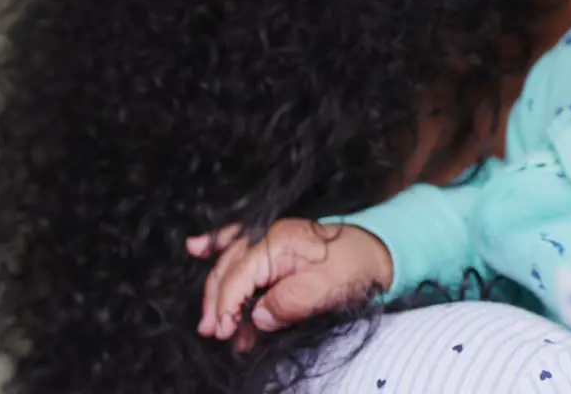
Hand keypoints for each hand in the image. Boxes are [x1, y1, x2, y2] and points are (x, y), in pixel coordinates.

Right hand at [187, 218, 392, 350]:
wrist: (374, 250)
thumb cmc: (352, 268)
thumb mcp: (323, 290)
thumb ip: (287, 303)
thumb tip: (257, 317)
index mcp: (277, 244)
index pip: (238, 278)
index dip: (226, 307)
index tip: (222, 332)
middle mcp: (267, 236)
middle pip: (227, 271)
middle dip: (217, 304)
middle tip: (215, 333)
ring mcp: (268, 236)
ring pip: (228, 263)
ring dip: (221, 293)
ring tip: (215, 322)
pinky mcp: (272, 241)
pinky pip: (236, 239)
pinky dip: (216, 244)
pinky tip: (195, 247)